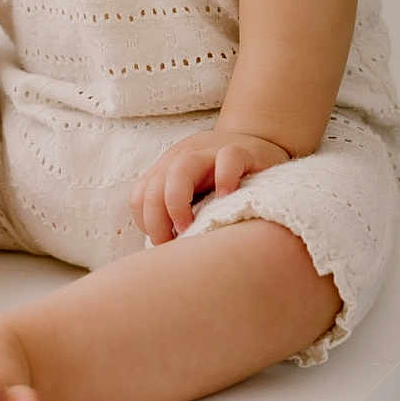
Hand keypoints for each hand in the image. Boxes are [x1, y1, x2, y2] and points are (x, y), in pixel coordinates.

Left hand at [128, 129, 291, 245]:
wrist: (259, 145)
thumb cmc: (223, 182)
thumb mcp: (195, 194)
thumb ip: (176, 211)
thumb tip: (163, 255)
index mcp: (168, 169)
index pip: (140, 195)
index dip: (147, 224)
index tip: (165, 244)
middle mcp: (184, 159)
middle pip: (153, 186)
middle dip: (157, 221)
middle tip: (174, 242)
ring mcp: (211, 153)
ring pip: (181, 169)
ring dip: (177, 201)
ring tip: (189, 227)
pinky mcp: (241, 152)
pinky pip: (228, 159)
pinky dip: (224, 177)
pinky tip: (225, 197)